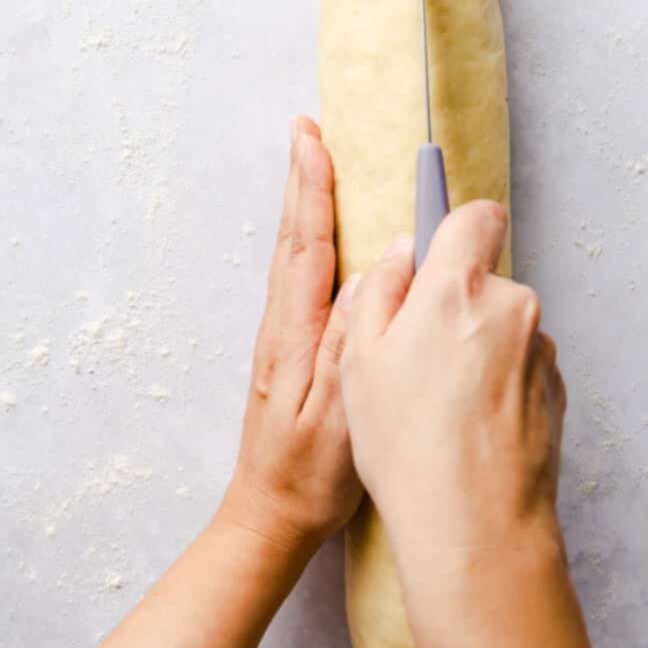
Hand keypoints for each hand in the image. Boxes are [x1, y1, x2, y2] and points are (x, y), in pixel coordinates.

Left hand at [219, 118, 361, 559]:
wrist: (269, 518)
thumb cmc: (310, 476)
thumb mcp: (339, 413)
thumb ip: (355, 340)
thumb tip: (379, 271)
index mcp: (296, 334)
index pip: (306, 245)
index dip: (311, 189)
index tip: (312, 139)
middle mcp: (284, 326)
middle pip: (294, 237)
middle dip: (302, 180)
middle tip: (307, 129)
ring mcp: (283, 338)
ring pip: (295, 255)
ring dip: (303, 204)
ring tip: (311, 163)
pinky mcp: (290, 352)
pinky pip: (300, 278)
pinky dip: (308, 240)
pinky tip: (320, 236)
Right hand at [340, 201, 565, 586]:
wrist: (476, 526)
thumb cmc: (409, 446)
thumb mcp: (360, 361)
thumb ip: (380, 290)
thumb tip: (401, 252)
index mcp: (458, 288)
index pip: (477, 216)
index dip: (455, 227)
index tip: (438, 244)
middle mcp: (512, 307)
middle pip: (484, 281)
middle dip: (455, 306)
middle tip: (418, 361)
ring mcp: (541, 351)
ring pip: (503, 328)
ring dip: (478, 350)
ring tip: (443, 408)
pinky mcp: (557, 390)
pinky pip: (520, 368)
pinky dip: (499, 386)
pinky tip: (471, 428)